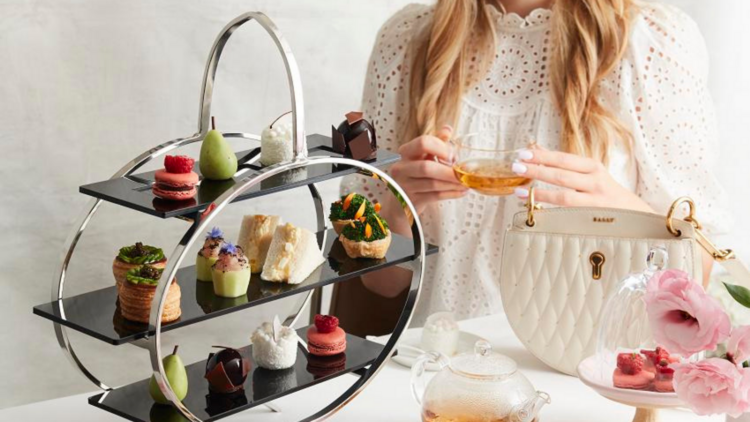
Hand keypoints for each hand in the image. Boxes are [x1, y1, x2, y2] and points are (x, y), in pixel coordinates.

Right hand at [390, 126, 466, 213]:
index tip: (453, 155)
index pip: (423, 143)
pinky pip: (435, 196)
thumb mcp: (422, 156)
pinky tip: (461, 192)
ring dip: (453, 184)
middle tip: (463, 173)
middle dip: (448, 171)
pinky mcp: (411, 201)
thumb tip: (447, 129)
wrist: (399, 201)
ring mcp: (405, 186)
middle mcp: (402, 168)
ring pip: (432, 184)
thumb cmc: (413, 175)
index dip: (441, 147)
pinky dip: (451, 194)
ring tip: (465, 183)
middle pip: (426, 167)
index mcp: (406, 153)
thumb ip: (435, 142)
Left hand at [511, 147, 653, 212]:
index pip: (564, 159)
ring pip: (564, 197)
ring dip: (539, 193)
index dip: (543, 156)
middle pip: (561, 175)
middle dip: (537, 170)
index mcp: (593, 168)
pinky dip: (549, 212)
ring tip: (518, 191)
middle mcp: (596, 183)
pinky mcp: (593, 220)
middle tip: (515, 167)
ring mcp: (595, 203)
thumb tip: (538, 149)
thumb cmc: (609, 194)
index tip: (523, 153)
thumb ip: (566, 165)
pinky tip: (535, 209)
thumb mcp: (591, 175)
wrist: (639, 218)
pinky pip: (568, 216)